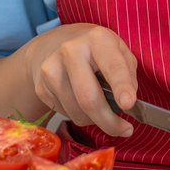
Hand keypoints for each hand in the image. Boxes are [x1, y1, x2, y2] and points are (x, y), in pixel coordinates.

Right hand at [24, 24, 138, 136]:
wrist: (52, 45)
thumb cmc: (94, 51)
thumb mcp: (118, 51)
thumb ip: (128, 74)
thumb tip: (126, 104)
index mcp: (97, 39)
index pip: (112, 67)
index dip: (121, 87)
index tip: (128, 104)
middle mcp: (71, 51)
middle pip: (89, 98)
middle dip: (109, 122)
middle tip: (124, 130)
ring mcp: (52, 69)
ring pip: (78, 113)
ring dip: (95, 120)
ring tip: (100, 108)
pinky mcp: (41, 87)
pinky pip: (67, 115)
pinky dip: (80, 115)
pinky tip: (80, 101)